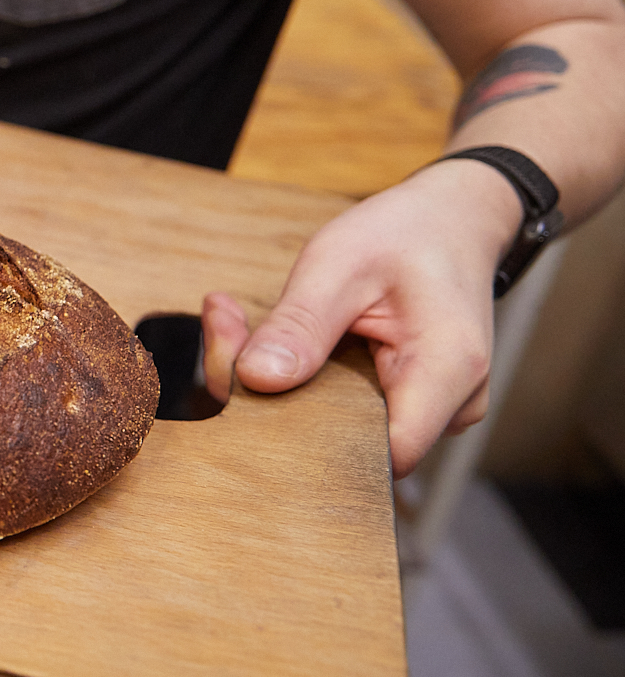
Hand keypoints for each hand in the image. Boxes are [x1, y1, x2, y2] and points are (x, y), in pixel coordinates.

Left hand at [199, 159, 522, 476]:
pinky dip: (304, 378)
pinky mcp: (410, 403)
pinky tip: (269, 338)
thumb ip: (300, 325)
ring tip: (235, 323)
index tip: (242, 381)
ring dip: (284, 385)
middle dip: (275, 400)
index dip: (304, 439)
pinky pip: (349, 410)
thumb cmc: (405, 233)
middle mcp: (452, 406)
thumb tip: (256, 379)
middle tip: (223, 328)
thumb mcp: (339, 263)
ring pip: (342, 428)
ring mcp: (435, 410)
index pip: (377, 456)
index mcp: (448, 372)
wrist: (453, 220)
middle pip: (350, 444)